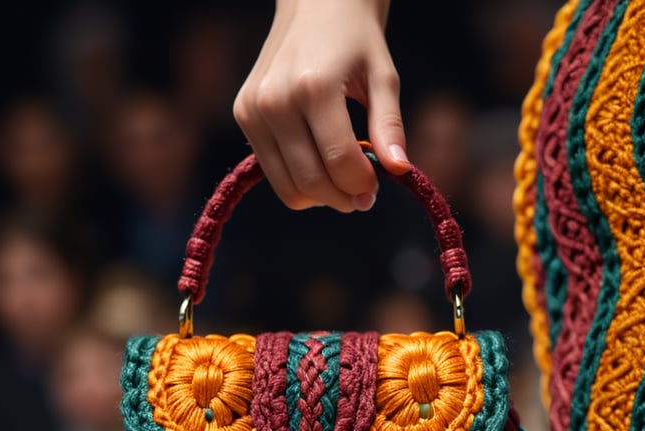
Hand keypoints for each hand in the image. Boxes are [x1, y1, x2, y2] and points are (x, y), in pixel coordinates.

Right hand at [234, 0, 409, 211]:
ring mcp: (254, 110)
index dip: (362, 185)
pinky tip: (318, 163)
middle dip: (343, 198)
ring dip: (321, 197)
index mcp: (313, 87)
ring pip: (288, 188)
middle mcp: (275, 101)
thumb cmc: (355, 40)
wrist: (313, 3)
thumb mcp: (383, 77)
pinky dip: (299, 181)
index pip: (339, 162)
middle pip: (311, 183)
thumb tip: (400, 169)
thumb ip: (389, 125)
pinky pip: (274, 174)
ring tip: (341, 179)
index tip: (376, 187)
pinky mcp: (244, 115)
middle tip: (362, 195)